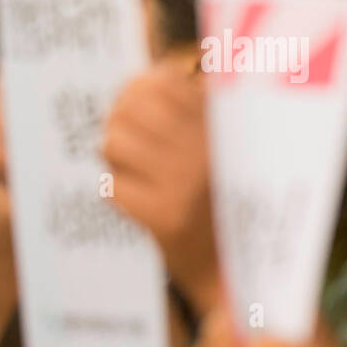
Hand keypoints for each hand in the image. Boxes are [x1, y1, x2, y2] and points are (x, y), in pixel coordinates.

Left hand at [102, 52, 219, 313]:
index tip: (133, 103)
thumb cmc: (219, 198)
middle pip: (129, 108)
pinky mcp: (165, 217)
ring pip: (113, 144)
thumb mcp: (218, 144)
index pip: (160, 81)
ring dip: (113, 159)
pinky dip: (116, 192)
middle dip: (117, 121)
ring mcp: (184, 182)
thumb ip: (188, 111)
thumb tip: (140, 80)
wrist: (235, 266)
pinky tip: (135, 200)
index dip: (136, 89)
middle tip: (122, 139)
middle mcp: (204, 147)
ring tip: (130, 171)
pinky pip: (112, 186)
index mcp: (218, 123)